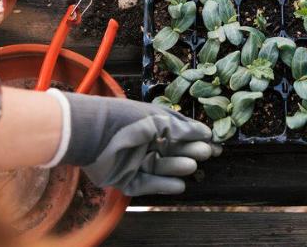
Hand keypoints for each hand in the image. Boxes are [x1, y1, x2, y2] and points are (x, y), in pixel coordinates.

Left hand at [54, 90, 221, 195]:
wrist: (92, 135)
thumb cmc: (126, 120)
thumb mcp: (158, 119)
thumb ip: (182, 128)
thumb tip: (206, 133)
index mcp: (148, 124)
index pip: (177, 132)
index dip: (195, 137)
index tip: (214, 142)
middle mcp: (141, 142)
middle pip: (170, 150)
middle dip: (189, 151)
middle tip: (207, 153)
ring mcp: (133, 161)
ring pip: (160, 167)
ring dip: (177, 166)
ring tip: (191, 166)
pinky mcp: (124, 179)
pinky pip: (147, 184)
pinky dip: (163, 185)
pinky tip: (179, 185)